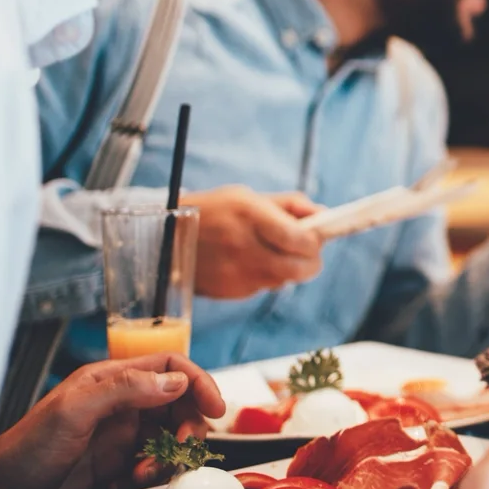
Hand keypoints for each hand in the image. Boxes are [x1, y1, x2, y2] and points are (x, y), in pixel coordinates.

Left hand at [0, 355, 224, 488]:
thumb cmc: (22, 452)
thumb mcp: (74, 411)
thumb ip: (125, 389)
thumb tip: (175, 381)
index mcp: (109, 380)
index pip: (169, 367)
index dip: (197, 383)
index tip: (215, 407)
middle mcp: (119, 405)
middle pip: (178, 402)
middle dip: (189, 423)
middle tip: (183, 446)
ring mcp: (118, 437)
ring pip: (169, 435)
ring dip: (171, 453)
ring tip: (149, 470)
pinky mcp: (115, 467)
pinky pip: (154, 465)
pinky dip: (154, 474)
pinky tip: (133, 482)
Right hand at [186, 185, 323, 298]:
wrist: (164, 239)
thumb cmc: (213, 211)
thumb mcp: (248, 197)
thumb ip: (290, 205)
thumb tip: (324, 216)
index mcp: (249, 215)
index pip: (297, 239)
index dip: (315, 242)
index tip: (317, 238)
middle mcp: (242, 246)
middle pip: (297, 269)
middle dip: (311, 262)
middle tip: (309, 252)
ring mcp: (235, 273)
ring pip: (283, 280)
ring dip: (289, 269)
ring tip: (274, 252)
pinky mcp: (229, 292)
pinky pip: (262, 287)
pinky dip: (266, 276)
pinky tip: (249, 262)